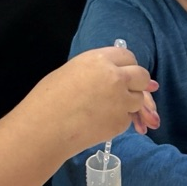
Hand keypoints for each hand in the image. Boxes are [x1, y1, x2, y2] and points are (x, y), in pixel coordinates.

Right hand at [37, 46, 157, 151]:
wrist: (44, 128)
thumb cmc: (49, 100)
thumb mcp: (73, 72)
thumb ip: (99, 71)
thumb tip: (121, 75)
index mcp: (99, 60)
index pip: (128, 57)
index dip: (128, 67)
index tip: (126, 74)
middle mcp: (115, 77)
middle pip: (142, 76)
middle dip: (139, 84)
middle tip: (128, 92)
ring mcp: (121, 100)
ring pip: (138, 99)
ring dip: (129, 104)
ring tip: (103, 110)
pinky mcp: (121, 122)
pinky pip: (128, 119)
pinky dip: (119, 121)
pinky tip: (99, 123)